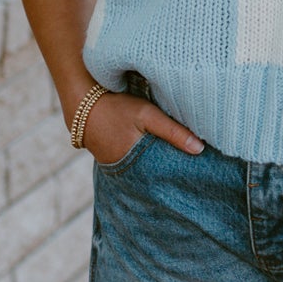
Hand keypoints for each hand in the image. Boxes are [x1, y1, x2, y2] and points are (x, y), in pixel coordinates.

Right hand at [83, 92, 202, 165]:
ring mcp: (116, 169)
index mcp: (136, 164)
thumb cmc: (118, 107)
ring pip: (144, 171)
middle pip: (155, 176)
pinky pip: (133, 165)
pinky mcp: (111, 162)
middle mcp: (125, 172)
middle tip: (191, 169)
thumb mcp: (147, 115)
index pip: (165, 175)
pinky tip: (154, 155)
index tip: (198, 170)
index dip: (180, 171)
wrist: (82, 105)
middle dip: (170, 172)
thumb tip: (199, 149)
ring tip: (175, 162)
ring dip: (157, 166)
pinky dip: (144, 161)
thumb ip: (172, 132)